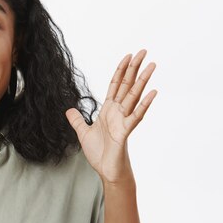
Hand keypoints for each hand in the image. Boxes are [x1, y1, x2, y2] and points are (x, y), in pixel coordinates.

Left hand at [65, 49, 156, 182]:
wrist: (106, 171)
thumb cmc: (100, 153)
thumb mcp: (83, 133)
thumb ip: (77, 120)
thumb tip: (69, 110)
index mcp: (109, 110)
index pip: (115, 85)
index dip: (120, 70)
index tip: (127, 56)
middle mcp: (118, 112)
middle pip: (127, 85)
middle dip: (134, 68)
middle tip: (144, 51)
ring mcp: (124, 121)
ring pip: (134, 96)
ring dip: (143, 81)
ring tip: (152, 65)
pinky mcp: (126, 131)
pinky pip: (136, 116)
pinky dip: (144, 104)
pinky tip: (153, 92)